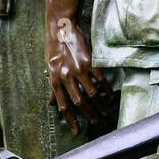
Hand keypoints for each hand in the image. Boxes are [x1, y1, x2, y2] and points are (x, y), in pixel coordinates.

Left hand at [47, 16, 115, 133]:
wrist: (61, 28)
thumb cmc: (53, 48)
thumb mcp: (49, 68)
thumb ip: (52, 87)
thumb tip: (51, 103)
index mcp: (55, 80)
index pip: (63, 105)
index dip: (70, 120)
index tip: (77, 130)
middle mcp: (66, 77)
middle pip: (79, 102)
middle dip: (89, 115)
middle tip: (97, 122)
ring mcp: (78, 69)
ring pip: (90, 93)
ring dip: (99, 104)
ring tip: (105, 111)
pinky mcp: (89, 62)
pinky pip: (99, 80)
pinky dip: (106, 89)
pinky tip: (110, 95)